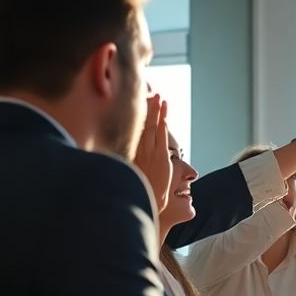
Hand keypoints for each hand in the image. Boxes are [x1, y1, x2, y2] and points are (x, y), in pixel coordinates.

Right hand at [130, 93, 170, 212]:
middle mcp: (141, 151)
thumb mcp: (136, 174)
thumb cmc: (144, 190)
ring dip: (157, 112)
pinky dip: (163, 123)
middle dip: (149, 109)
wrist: (149, 202)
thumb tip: (131, 160)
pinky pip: (162, 136)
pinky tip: (164, 113)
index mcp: (134, 153)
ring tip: (160, 98)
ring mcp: (151, 153)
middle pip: (144, 125)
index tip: (142, 104)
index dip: (141, 117)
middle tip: (152, 94)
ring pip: (153, 127)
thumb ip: (135, 164)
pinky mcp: (161, 157)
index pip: (138, 131)